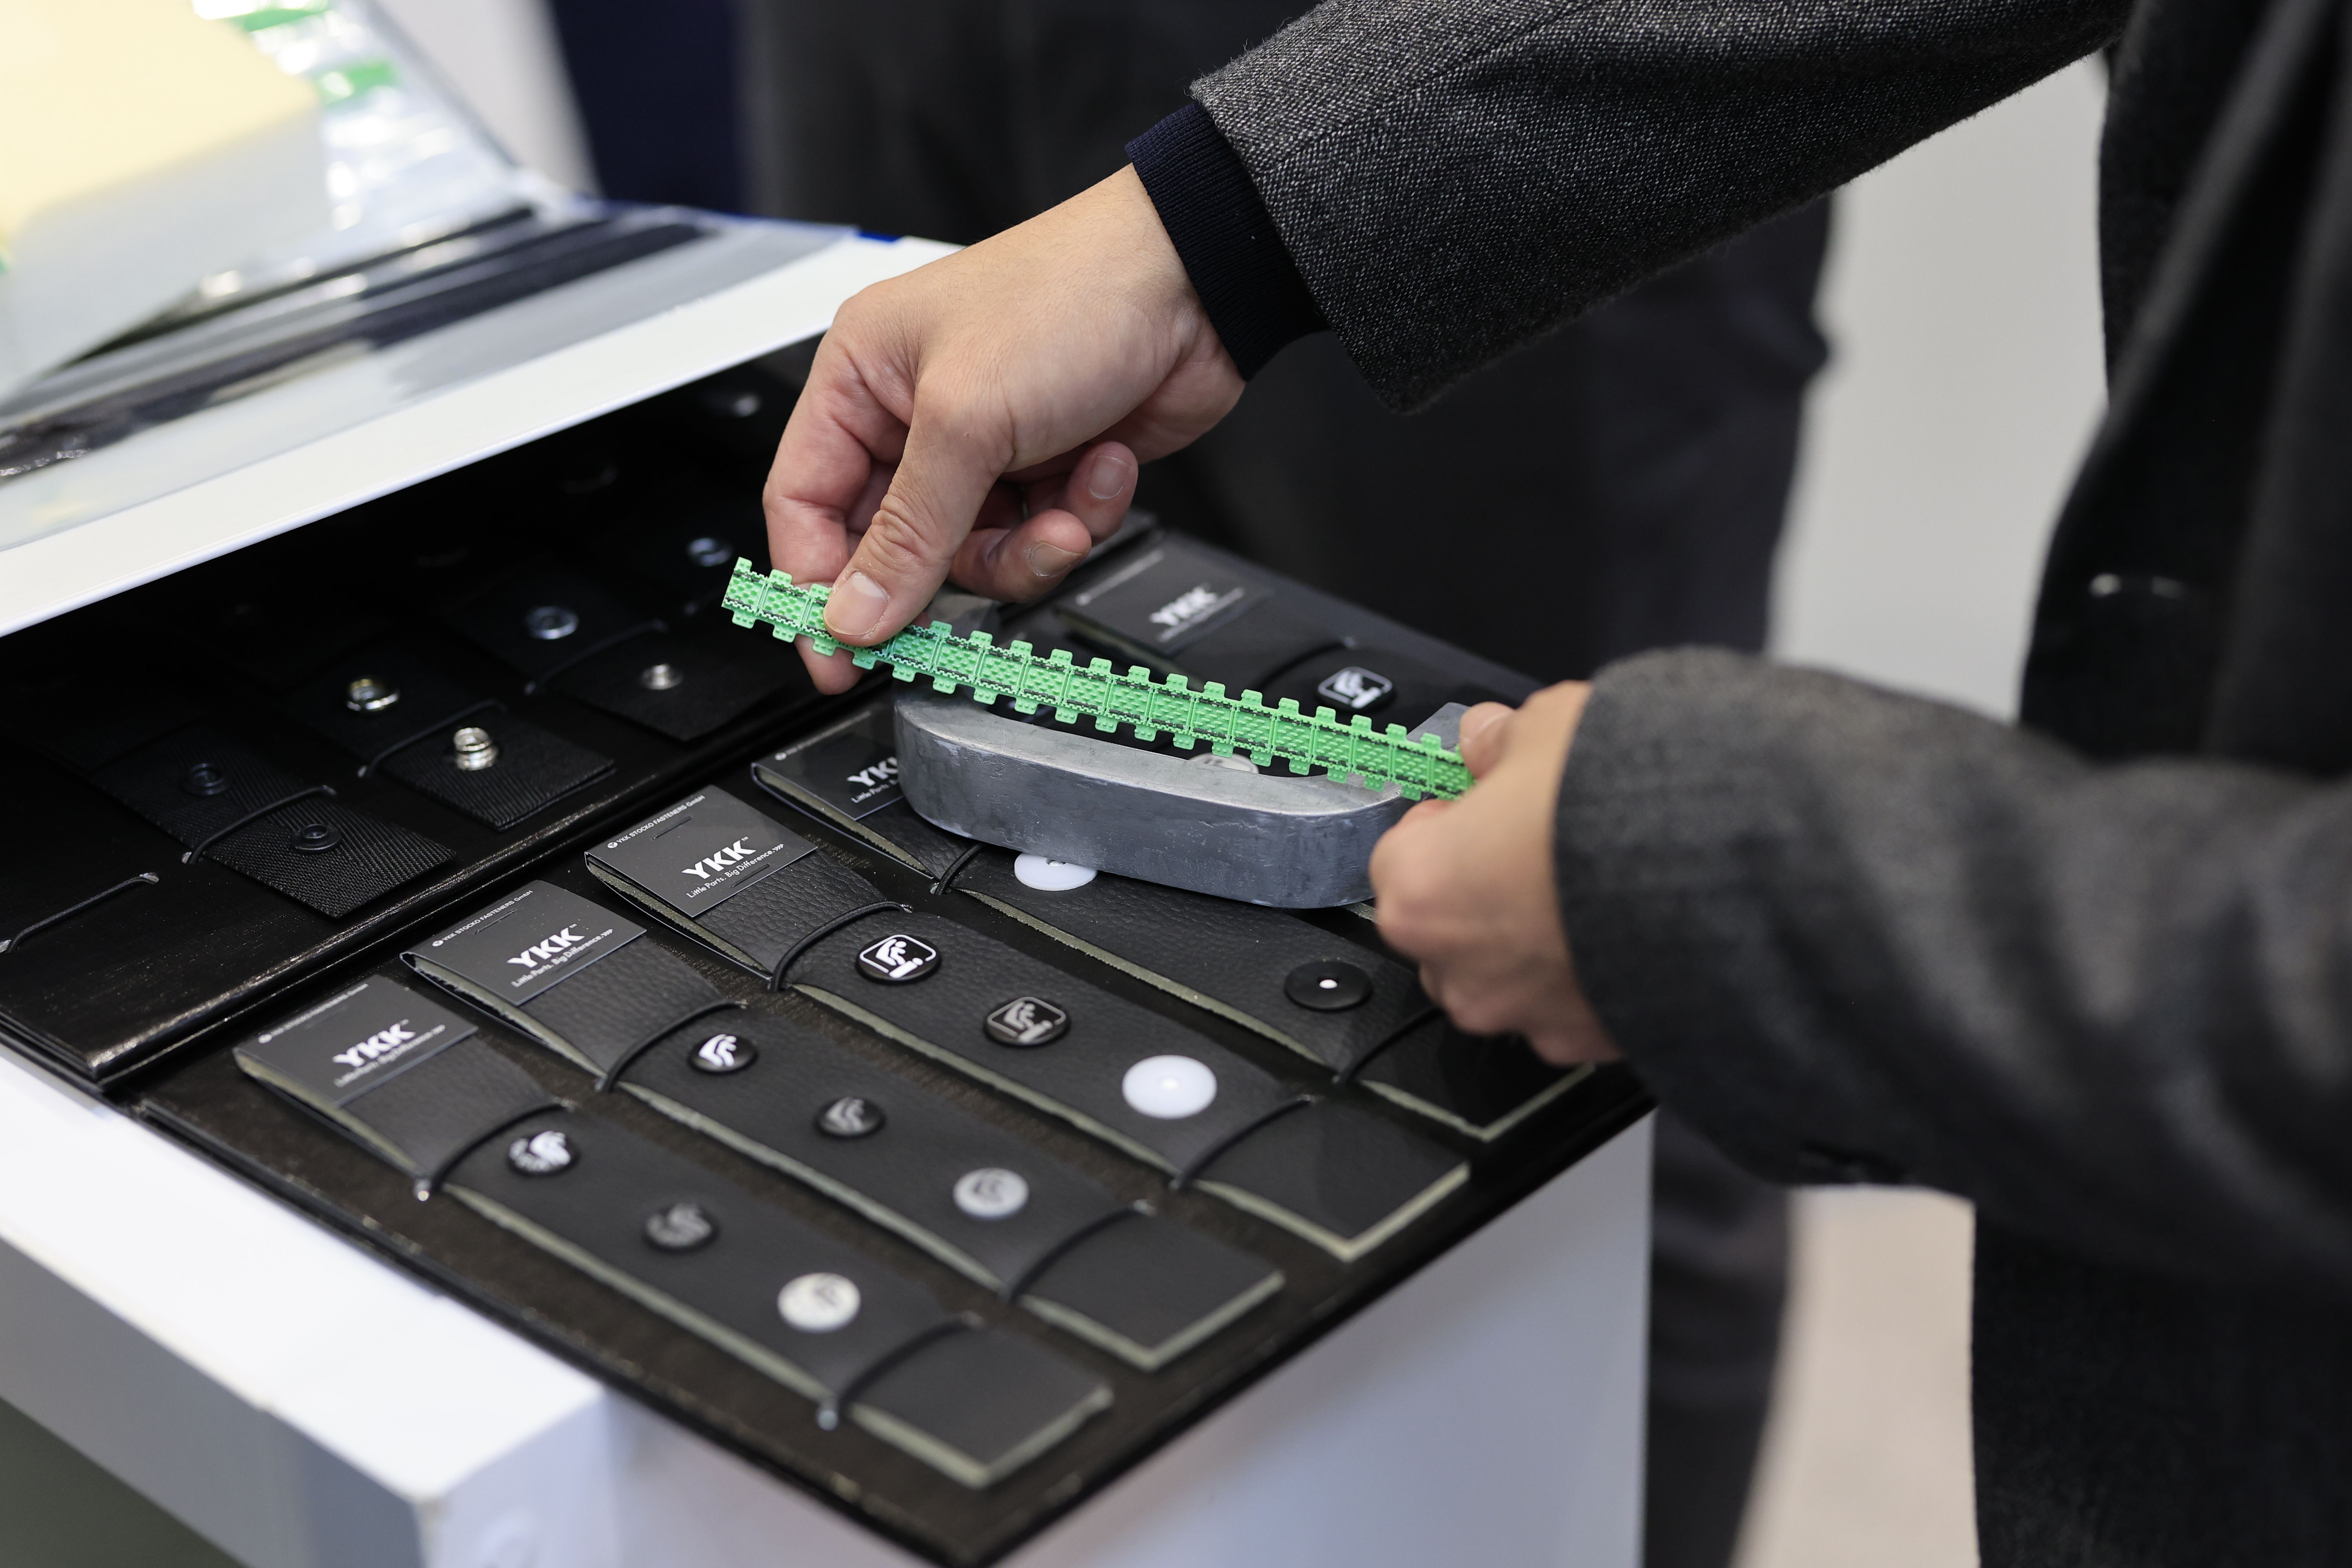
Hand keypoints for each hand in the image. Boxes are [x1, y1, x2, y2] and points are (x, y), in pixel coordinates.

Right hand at [764, 166, 1243, 690]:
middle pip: (893, 546)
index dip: (812, 587)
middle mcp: (914, 414)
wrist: (1194, 281)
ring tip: (1066, 513)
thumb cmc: (1072, 297)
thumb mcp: (966, 421)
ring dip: (1029, 548)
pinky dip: (1077, 516)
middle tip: (972, 600)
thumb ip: (906, 531)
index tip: (835, 657)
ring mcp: (984, 446)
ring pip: (974, 556)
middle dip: (946, 572)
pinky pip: (1038, 538)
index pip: (802, 503)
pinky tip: (1104, 467)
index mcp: (862, 377)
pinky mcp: (1044, 469)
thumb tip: (854, 614)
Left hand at [1369, 683, 1621, 1065]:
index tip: (1483, 804)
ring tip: (1599, 885)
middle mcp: (1462, 972)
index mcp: (1423, 893)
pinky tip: (1634, 925)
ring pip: (1510, 977)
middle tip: (1542, 844)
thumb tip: (1488, 739)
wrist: (1732, 877)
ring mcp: (1527, 1017)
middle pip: (1450, 928)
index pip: (1400, 857)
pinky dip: (1593, 973)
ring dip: (1539, 939)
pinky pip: (1574, 1006)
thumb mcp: (1551, 727)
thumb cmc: (1622, 801)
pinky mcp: (1593, 1044)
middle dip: (1486, 889)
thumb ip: (1505, 739)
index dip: (1446, 823)